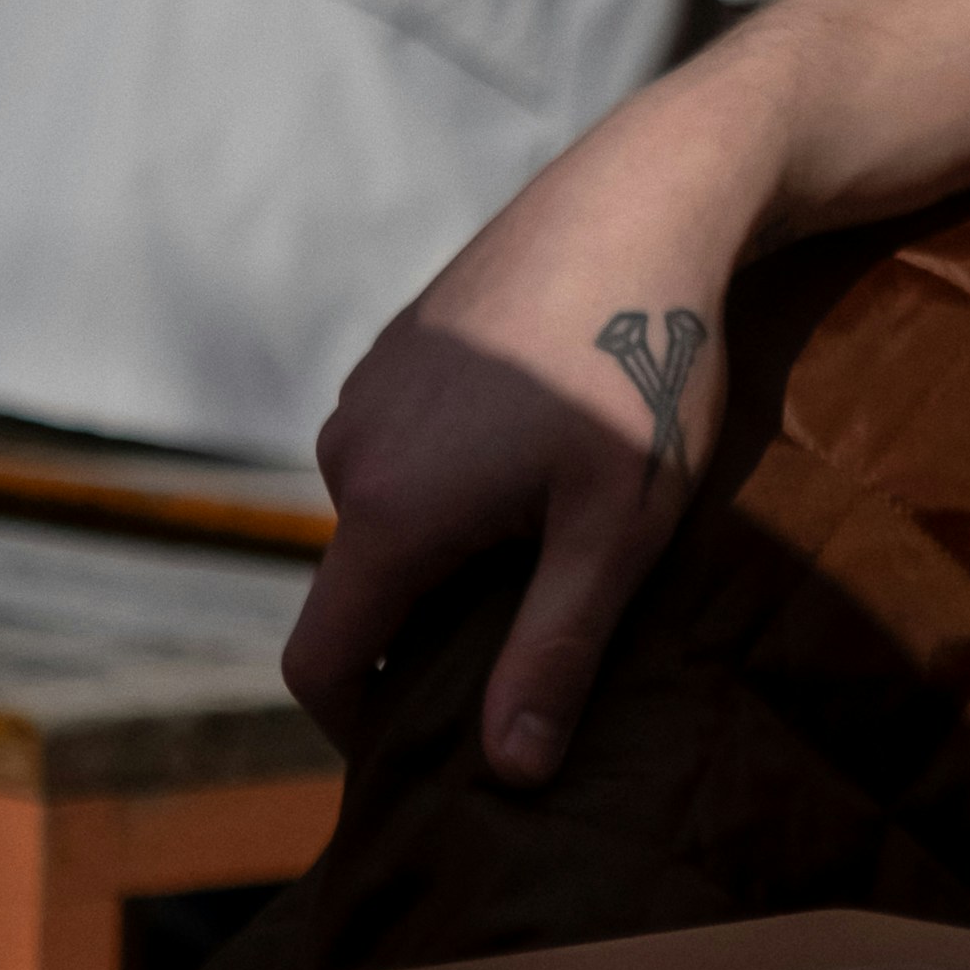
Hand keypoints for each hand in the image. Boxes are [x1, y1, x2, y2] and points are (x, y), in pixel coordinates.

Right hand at [289, 82, 770, 784]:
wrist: (648, 194)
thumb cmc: (645, 360)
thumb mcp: (618, 525)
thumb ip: (554, 653)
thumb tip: (507, 774)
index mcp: (391, 510)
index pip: (321, 662)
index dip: (359, 726)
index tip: (423, 751)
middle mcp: (351, 450)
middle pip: (362, 588)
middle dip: (427, 631)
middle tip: (533, 637)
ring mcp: (371, 389)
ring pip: (388, 512)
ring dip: (449, 546)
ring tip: (553, 537)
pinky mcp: (403, 345)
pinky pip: (406, 448)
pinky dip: (453, 478)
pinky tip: (544, 456)